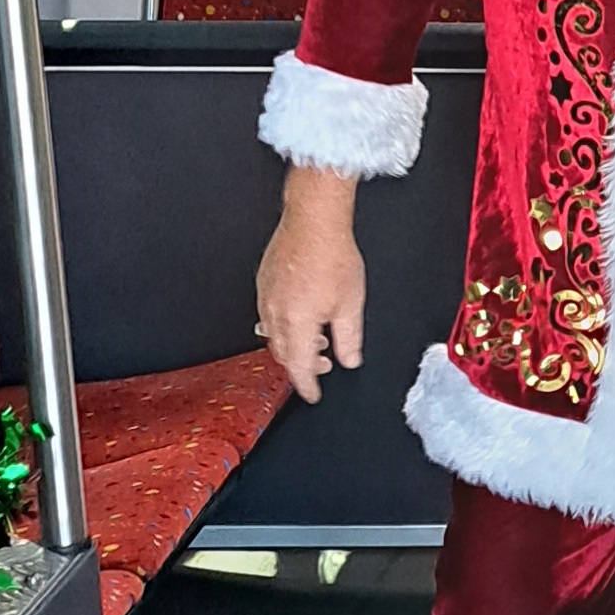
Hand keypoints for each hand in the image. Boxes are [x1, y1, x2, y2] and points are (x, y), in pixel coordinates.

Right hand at [256, 167, 364, 402]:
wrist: (313, 219)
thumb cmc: (332, 254)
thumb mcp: (351, 302)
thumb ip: (349, 337)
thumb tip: (350, 360)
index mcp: (296, 324)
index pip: (299, 368)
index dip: (307, 386)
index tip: (314, 394)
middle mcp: (275, 315)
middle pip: (283, 354)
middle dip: (301, 365)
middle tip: (322, 365)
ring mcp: (265, 298)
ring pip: (274, 336)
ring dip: (293, 345)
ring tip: (317, 340)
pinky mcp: (263, 283)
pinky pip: (268, 315)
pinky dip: (284, 325)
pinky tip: (301, 316)